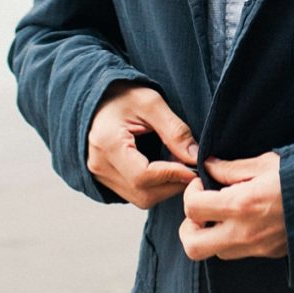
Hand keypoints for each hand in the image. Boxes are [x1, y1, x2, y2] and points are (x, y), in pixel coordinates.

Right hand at [86, 86, 199, 207]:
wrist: (96, 96)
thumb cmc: (121, 94)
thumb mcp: (151, 103)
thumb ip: (175, 131)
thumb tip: (195, 158)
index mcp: (107, 144)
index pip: (144, 176)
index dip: (174, 175)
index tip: (196, 168)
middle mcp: (99, 165)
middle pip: (144, 192)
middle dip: (173, 183)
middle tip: (190, 165)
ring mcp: (99, 175)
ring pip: (142, 198)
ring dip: (166, 186)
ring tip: (176, 164)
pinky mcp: (105, 180)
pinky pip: (136, 194)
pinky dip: (155, 187)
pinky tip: (163, 168)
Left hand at [180, 152, 287, 261]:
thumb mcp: (267, 163)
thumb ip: (232, 168)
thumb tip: (208, 167)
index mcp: (241, 205)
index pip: (191, 208)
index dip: (190, 193)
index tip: (202, 185)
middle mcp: (244, 232)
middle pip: (193, 246)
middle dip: (189, 228)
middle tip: (201, 211)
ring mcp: (257, 248)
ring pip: (215, 253)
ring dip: (212, 235)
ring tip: (225, 216)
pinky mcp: (269, 254)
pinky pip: (239, 252)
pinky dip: (233, 239)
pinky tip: (246, 221)